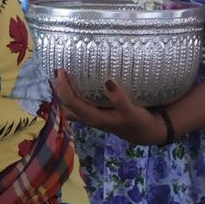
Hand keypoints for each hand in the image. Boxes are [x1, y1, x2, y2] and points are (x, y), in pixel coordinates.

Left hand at [54, 72, 169, 144]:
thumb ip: (120, 99)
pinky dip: (73, 94)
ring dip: (63, 93)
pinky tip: (76, 83)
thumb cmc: (139, 122)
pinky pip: (79, 104)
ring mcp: (91, 116)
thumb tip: (108, 82)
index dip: (63, 88)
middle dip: (58, 89)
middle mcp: (89, 118)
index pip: (71, 103)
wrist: (147, 133)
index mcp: (94, 118)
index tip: (61, 71)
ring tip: (62, 75)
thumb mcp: (132, 111)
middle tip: (57, 69)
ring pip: (70, 106)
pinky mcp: (96, 113)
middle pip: (65, 105)